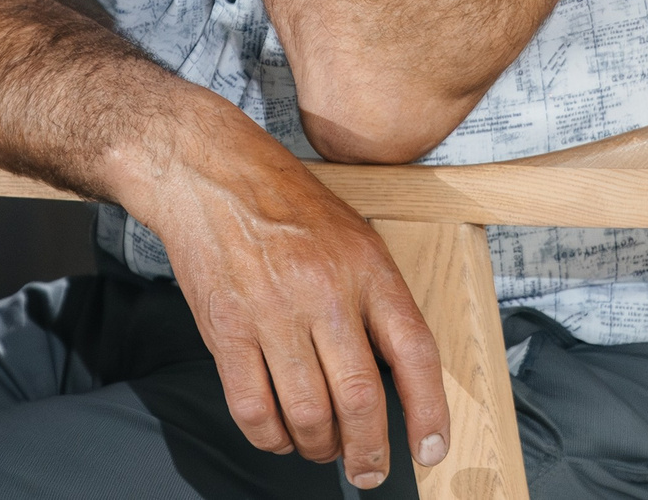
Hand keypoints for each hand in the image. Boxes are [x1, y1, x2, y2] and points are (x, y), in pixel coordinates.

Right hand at [138, 127, 452, 482]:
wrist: (215, 177)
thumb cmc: (291, 207)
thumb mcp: (357, 238)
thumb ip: (378, 300)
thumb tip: (399, 375)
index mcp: (369, 269)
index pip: (414, 352)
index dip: (428, 409)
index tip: (431, 448)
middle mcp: (326, 294)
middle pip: (361, 397)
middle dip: (370, 450)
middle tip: (369, 471)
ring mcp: (273, 314)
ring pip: (308, 412)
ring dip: (320, 447)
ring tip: (324, 448)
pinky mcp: (226, 331)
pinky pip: (252, 408)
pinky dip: (270, 437)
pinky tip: (280, 436)